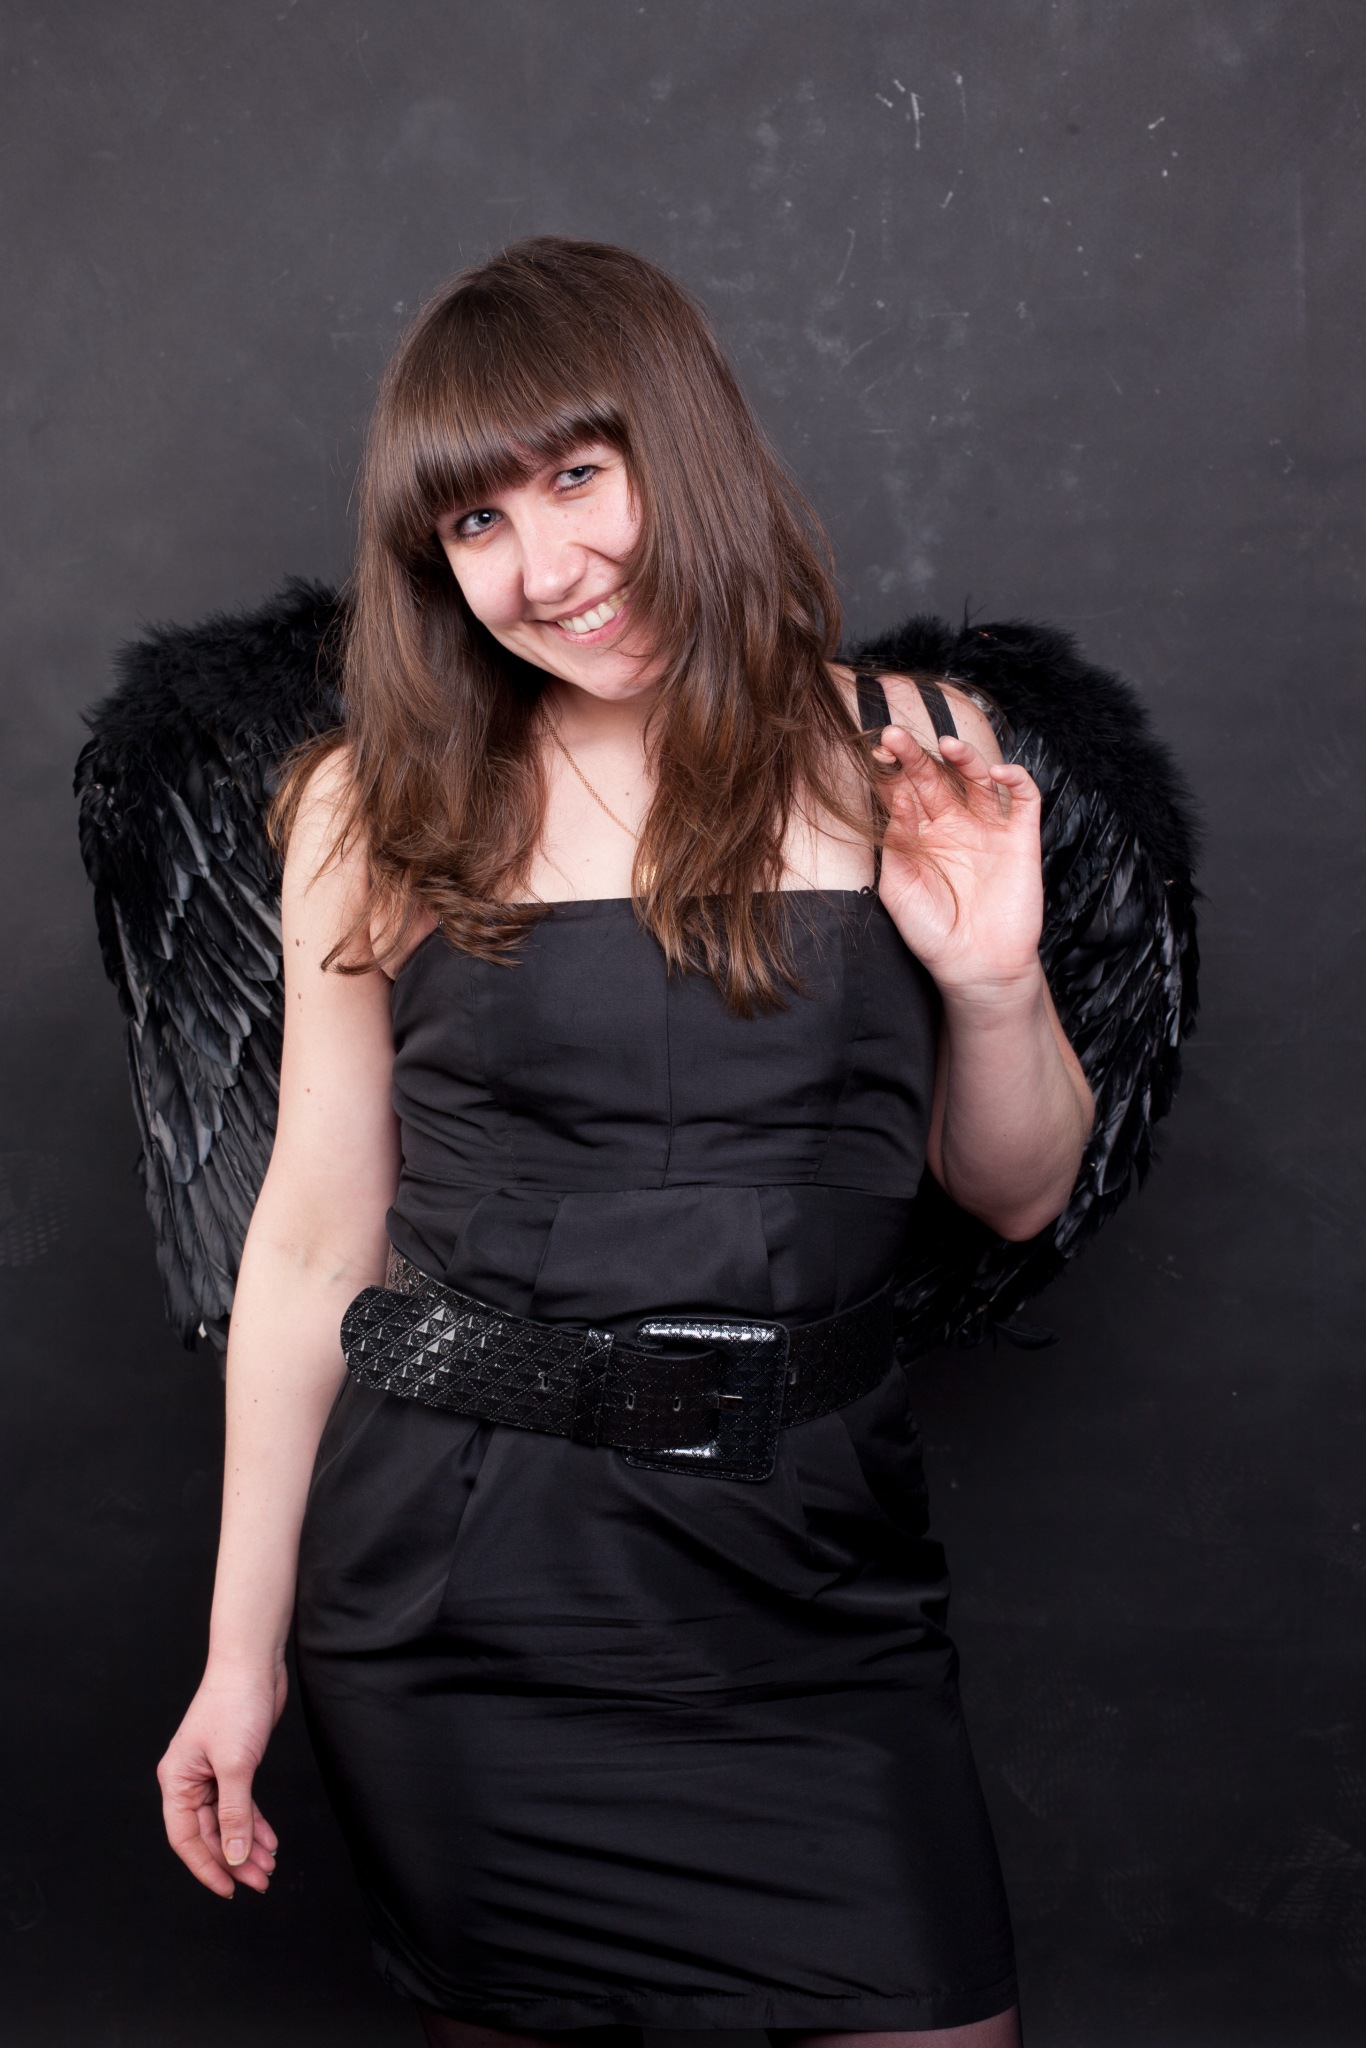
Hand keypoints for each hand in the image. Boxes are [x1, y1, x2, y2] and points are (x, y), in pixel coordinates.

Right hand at [157, 1661, 286, 1897]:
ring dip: (247, 1845)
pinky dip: (254, 1823)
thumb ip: (235, 1814)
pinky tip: (270, 1841)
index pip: (186, 1838)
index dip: (206, 1867)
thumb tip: (233, 1856)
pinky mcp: (233, 1765)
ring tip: (269, 1867)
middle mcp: (189, 1780)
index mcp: (177, 1780)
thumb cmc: (235, 1704)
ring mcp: (211, 1773)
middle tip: (260, 1881)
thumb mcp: (235, 1765)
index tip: (228, 1890)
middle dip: (234, 1859)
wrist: (253, 1663)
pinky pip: (240, 1805)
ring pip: (227, 1822)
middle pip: (209, 1833)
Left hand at [873, 724, 1044, 999]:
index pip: (904, 791)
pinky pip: (1023, 799)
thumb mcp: (899, 886)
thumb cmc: (931, 932)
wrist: (974, 966)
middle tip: (896, 737)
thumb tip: (895, 798)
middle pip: (935, 777)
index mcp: (919, 835)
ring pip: (978, 778)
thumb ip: (896, 842)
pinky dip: (1016, 779)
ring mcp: (987, 829)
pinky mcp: (1020, 838)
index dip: (891, 770)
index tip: (875, 752)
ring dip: (964, 757)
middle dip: (915, 755)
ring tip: (947, 744)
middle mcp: (953, 825)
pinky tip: (998, 773)